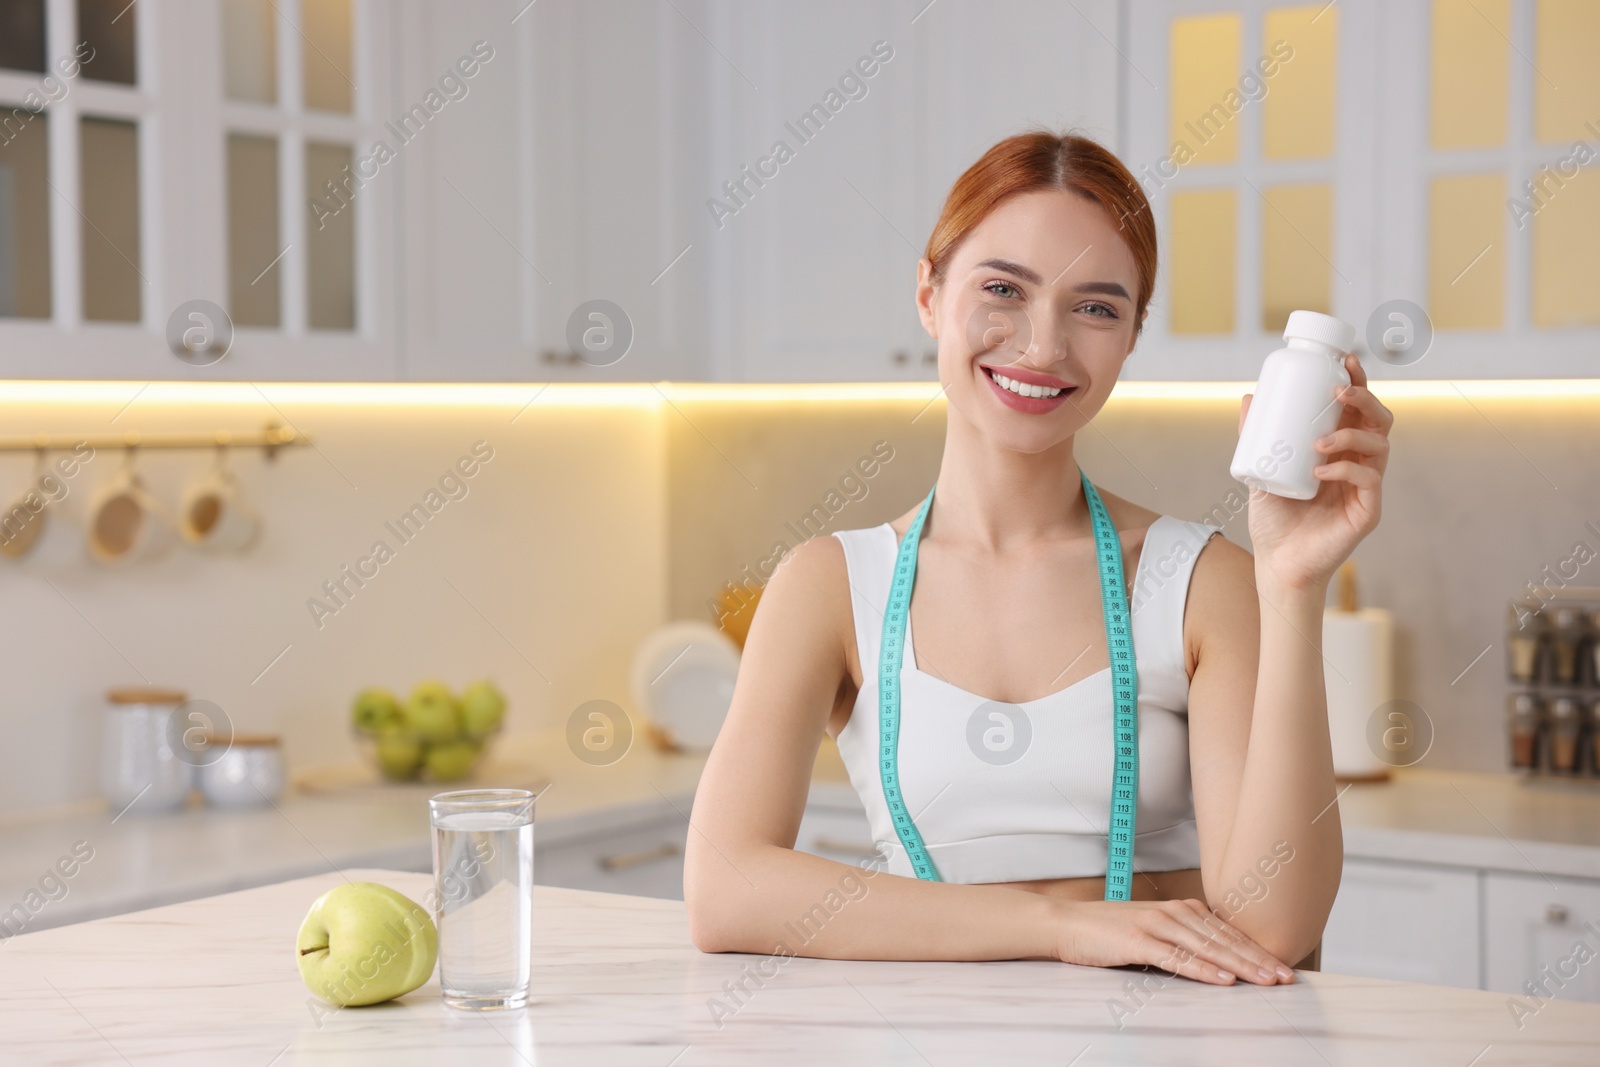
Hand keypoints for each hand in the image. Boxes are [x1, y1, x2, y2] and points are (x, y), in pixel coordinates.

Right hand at [1054, 897, 1294, 984]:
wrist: (1067, 924)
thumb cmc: (1109, 931)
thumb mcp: (1152, 930)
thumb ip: (1182, 939)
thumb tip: (1216, 959)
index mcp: (1180, 910)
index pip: (1226, 933)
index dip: (1256, 951)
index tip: (1281, 967)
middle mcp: (1173, 913)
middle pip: (1223, 940)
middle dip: (1257, 960)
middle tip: (1285, 977)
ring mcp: (1156, 926)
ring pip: (1207, 948)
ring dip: (1239, 966)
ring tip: (1264, 980)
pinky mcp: (1138, 941)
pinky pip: (1177, 958)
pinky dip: (1202, 970)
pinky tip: (1222, 980)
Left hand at [1238, 351, 1392, 591]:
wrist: (1277, 563)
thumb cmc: (1274, 520)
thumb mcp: (1260, 472)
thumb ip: (1255, 439)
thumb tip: (1247, 398)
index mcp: (1340, 451)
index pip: (1358, 411)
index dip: (1358, 383)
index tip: (1344, 362)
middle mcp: (1359, 464)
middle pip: (1379, 421)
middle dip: (1364, 399)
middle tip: (1338, 391)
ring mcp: (1366, 488)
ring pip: (1379, 446)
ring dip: (1350, 434)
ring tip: (1318, 441)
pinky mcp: (1368, 511)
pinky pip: (1368, 480)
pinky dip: (1345, 469)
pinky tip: (1320, 470)